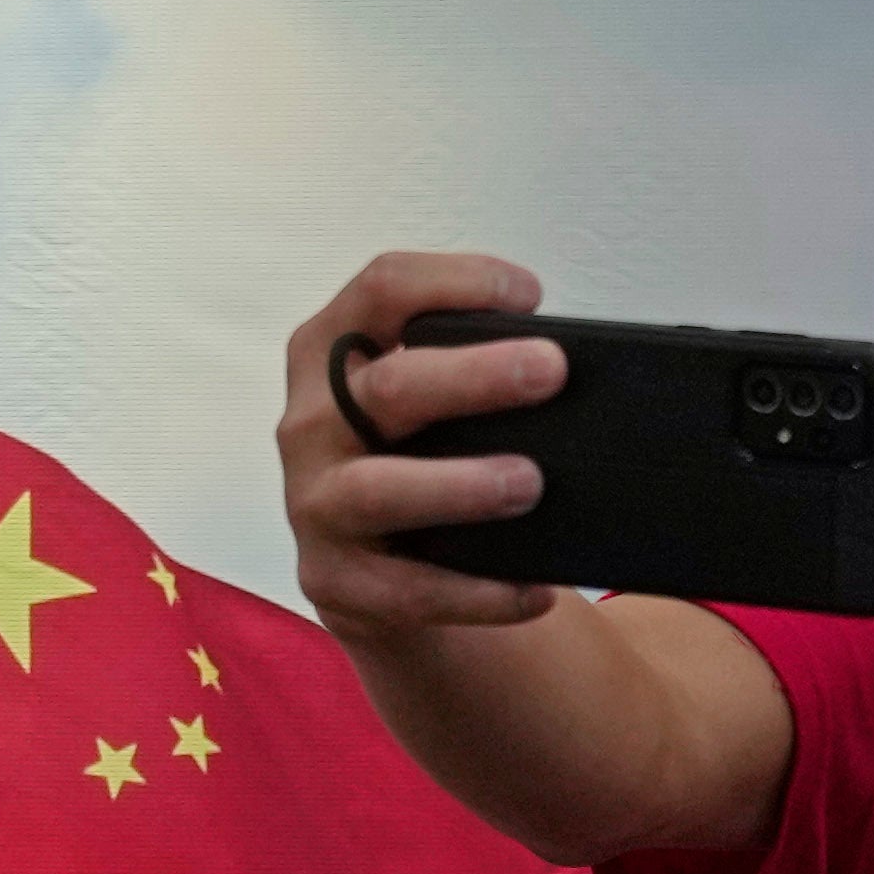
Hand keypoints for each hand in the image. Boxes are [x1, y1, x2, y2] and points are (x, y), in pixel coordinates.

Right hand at [278, 248, 565, 635]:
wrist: (375, 565)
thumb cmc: (415, 455)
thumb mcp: (421, 398)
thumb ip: (463, 369)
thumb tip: (562, 369)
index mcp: (331, 353)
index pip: (383, 289)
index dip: (456, 281)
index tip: (529, 295)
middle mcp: (311, 422)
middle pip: (388, 388)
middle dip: (473, 377)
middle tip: (551, 372)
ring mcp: (314, 503)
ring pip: (379, 490)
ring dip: (460, 485)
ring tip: (530, 483)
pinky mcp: (334, 580)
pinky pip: (406, 590)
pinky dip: (476, 592)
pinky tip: (535, 589)